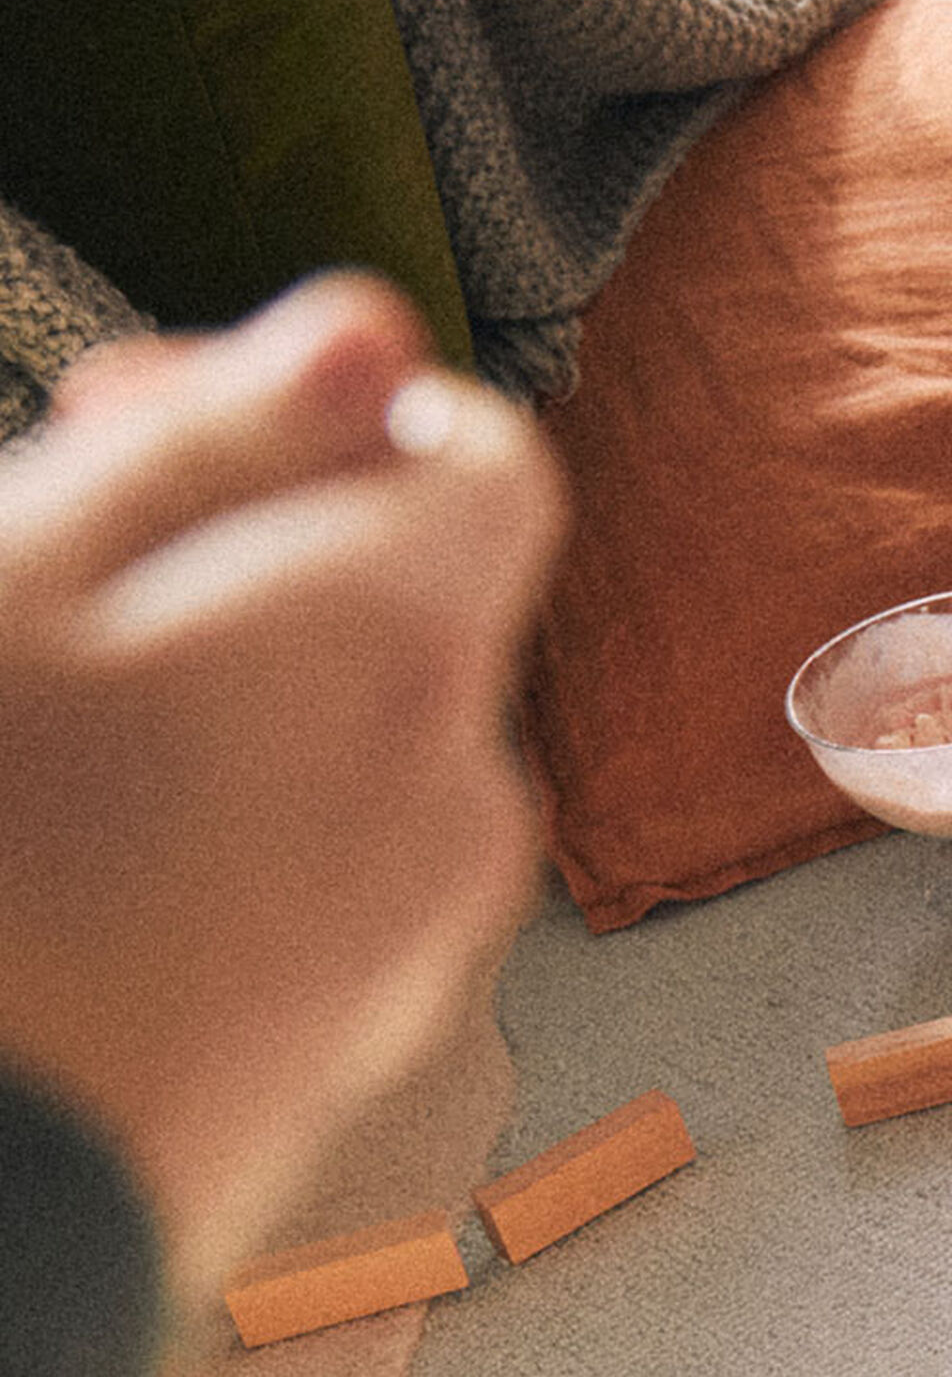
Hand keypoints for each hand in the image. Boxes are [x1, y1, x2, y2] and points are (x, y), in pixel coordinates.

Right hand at [0, 278, 561, 1295]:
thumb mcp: (22, 582)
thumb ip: (216, 449)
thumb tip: (371, 332)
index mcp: (403, 653)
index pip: (482, 464)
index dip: (316, 410)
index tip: (133, 417)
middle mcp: (462, 798)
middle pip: (410, 602)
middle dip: (242, 547)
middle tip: (40, 552)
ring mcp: (418, 939)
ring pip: (351, 737)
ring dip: (213, 683)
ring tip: (29, 715)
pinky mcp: (352, 1044)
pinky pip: (317, 865)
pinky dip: (214, 813)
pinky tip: (66, 845)